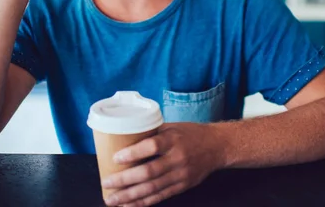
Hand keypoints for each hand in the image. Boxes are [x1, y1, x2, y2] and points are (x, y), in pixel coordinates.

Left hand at [101, 123, 225, 205]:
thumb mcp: (172, 127)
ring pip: (152, 188)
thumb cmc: (191, 134)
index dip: (133, 153)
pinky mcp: (182, 186)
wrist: (217, 146)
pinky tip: (128, 205)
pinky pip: (160, 196)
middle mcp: (177, 158)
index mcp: (173, 139)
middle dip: (124, 180)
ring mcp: (180, 174)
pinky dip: (143, 202)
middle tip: (107, 183)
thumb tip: (124, 138)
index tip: (115, 157)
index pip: (151, 146)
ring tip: (112, 199)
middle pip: (148, 172)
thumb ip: (152, 134)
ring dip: (129, 196)